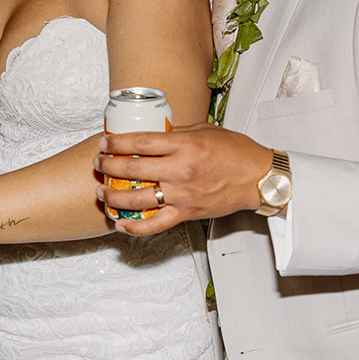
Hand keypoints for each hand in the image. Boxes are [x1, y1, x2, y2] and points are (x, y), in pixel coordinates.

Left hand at [94, 122, 270, 235]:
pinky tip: (120, 224)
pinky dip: (135, 228)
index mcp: (185, 146)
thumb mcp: (205, 131)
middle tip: (99, 163)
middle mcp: (181, 171)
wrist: (259, 178)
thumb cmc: (236, 152)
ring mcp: (183, 195)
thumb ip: (176, 133)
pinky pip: (156, 225)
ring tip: (102, 192)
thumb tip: (150, 133)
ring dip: (114, 197)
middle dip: (109, 166)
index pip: (141, 143)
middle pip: (133, 170)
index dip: (117, 142)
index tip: (105, 141)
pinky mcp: (187, 213)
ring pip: (138, 200)